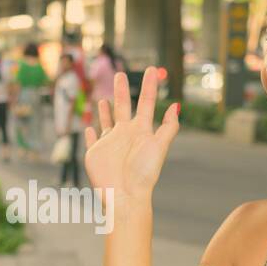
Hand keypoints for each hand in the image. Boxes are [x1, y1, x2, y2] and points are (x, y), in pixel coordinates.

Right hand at [82, 69, 178, 201]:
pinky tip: (90, 126)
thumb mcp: (159, 147)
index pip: (146, 103)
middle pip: (124, 106)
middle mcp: (125, 134)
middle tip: (120, 74)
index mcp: (141, 131)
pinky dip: (91, 133)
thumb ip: (168, 127)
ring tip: (104, 98)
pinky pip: (93, 140)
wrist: (125, 195)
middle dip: (122, 90)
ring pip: (107, 121)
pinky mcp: (96, 153)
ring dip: (106, 110)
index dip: (149, 87)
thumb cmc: (143, 174)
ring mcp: (110, 143)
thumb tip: (176, 105)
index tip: (153, 70)